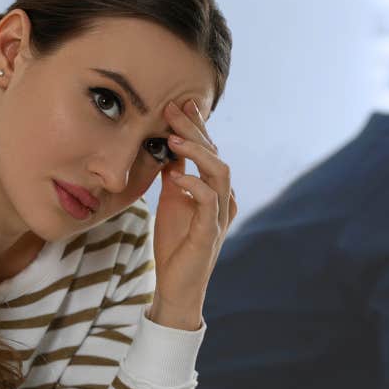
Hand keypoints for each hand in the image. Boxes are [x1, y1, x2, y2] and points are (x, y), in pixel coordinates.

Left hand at [148, 99, 236, 330]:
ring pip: (219, 173)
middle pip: (216, 155)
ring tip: (173, 139)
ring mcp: (219, 216)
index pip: (209, 151)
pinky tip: (177, 177)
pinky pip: (209, 204)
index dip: (197, 126)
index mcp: (214, 190)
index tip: (179, 103)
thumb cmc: (175, 244)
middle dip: (194, 130)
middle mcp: (222, 199)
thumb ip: (174, 175)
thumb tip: (165, 147)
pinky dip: (194, 187)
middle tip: (172, 109)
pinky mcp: (210, 234)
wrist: (176, 285)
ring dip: (197, 153)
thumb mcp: (170, 201)